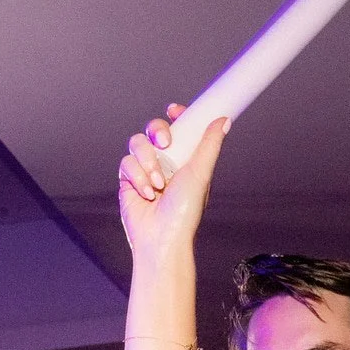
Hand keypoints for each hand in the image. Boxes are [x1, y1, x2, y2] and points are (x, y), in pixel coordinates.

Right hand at [117, 102, 230, 261]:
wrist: (162, 238)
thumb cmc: (184, 213)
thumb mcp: (200, 173)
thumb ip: (209, 145)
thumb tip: (224, 120)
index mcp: (184, 160)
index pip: (178, 129)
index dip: (176, 117)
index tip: (175, 111)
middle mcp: (164, 163)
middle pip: (153, 130)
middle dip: (157, 131)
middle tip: (164, 143)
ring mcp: (144, 171)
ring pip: (137, 143)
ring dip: (148, 161)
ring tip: (158, 184)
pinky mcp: (128, 181)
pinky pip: (126, 163)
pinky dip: (137, 176)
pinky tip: (146, 193)